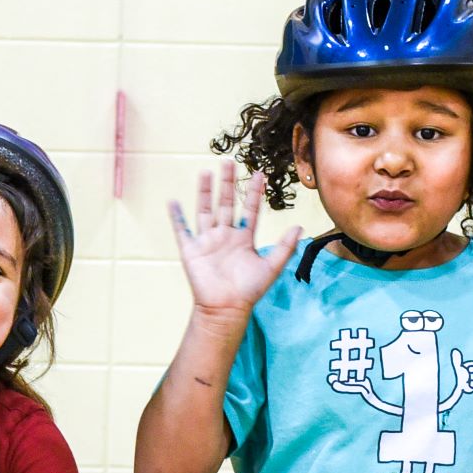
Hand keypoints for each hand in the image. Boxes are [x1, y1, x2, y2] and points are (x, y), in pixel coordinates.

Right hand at [170, 165, 300, 319]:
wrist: (225, 309)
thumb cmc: (248, 291)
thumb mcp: (271, 267)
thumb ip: (285, 247)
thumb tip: (299, 227)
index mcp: (244, 238)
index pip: (250, 209)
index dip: (254, 192)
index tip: (259, 173)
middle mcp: (225, 236)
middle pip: (226, 203)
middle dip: (228, 183)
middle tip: (228, 162)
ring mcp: (207, 241)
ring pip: (206, 210)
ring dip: (204, 192)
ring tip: (206, 172)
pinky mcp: (191, 250)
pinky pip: (182, 230)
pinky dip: (177, 216)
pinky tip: (173, 202)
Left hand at [453, 351, 472, 394]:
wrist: (450, 386)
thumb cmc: (454, 376)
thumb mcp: (457, 367)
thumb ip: (457, 360)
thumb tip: (455, 350)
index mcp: (470, 369)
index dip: (472, 368)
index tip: (466, 369)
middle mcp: (472, 375)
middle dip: (472, 376)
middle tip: (465, 377)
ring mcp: (472, 381)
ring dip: (471, 382)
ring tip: (466, 382)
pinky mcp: (471, 388)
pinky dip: (471, 387)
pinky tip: (465, 386)